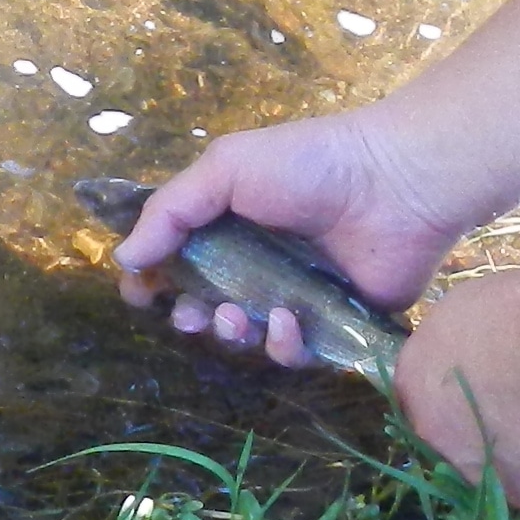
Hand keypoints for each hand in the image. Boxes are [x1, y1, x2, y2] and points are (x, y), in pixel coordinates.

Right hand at [115, 110, 465, 362]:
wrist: (395, 183)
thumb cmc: (309, 165)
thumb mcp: (227, 168)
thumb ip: (171, 210)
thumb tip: (124, 258)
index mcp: (226, 223)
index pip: (173, 262)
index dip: (151, 282)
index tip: (141, 293)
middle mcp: (255, 263)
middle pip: (203, 307)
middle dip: (188, 316)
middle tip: (191, 313)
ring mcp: (292, 296)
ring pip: (244, 337)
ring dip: (230, 333)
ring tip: (236, 316)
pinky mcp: (330, 325)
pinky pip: (294, 354)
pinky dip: (283, 345)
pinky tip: (289, 321)